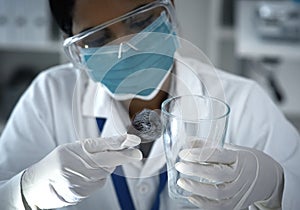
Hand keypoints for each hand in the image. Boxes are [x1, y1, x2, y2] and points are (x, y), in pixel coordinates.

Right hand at [21, 134, 141, 208]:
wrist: (38, 185)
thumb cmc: (56, 162)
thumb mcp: (71, 148)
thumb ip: (93, 147)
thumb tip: (117, 147)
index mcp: (74, 151)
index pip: (101, 145)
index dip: (120, 142)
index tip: (134, 141)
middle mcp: (77, 167)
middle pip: (108, 161)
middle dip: (125, 156)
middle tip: (136, 153)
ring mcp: (80, 181)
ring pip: (106, 171)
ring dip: (107, 166)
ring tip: (92, 164)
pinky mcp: (83, 192)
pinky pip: (100, 181)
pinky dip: (99, 176)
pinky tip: (87, 175)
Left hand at [175, 142, 283, 209]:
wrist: (270, 178)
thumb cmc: (246, 160)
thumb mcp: (232, 149)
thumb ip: (209, 145)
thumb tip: (187, 141)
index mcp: (239, 158)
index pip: (217, 155)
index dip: (198, 154)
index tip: (183, 153)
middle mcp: (241, 175)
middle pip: (217, 174)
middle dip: (194, 169)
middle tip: (179, 166)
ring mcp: (240, 191)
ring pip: (218, 193)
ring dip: (197, 188)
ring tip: (181, 181)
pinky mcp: (238, 203)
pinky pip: (220, 207)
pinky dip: (204, 204)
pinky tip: (192, 197)